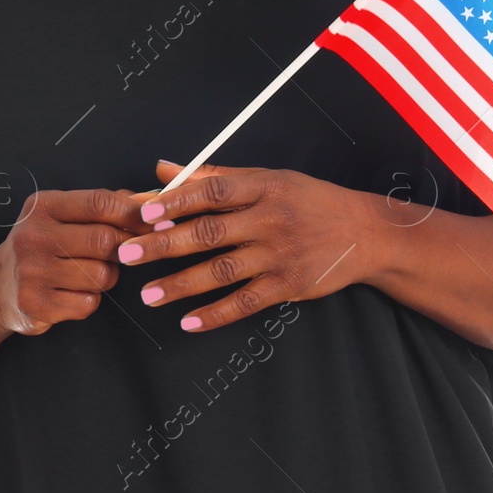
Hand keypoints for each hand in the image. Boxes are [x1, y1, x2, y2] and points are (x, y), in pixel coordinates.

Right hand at [0, 186, 150, 336]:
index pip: (98, 202)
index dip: (133, 212)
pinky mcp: (36, 304)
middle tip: (125, 252)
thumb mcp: (62, 215)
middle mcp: (34, 236)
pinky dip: (89, 300)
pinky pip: (88, 303)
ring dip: (106, 277)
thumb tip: (151, 200)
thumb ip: (105, 206)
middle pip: (105, 240)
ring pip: (101, 275)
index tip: (154, 221)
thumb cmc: (41, 245)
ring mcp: (32, 272)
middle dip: (123, 248)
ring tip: (88, 273)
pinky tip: (71, 293)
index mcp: (43, 206)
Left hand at [114, 159, 377, 332]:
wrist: (365, 231)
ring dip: (181, 285)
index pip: (211, 190)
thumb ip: (212, 177)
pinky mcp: (289, 285)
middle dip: (163, 245)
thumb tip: (162, 170)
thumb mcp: (266, 179)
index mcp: (262, 186)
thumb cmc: (308, 200)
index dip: (175, 201)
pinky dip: (216, 314)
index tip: (142, 211)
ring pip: (222, 271)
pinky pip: (246, 302)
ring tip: (149, 295)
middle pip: (208, 232)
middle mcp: (269, 219)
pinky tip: (189, 322)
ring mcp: (279, 254)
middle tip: (127, 255)